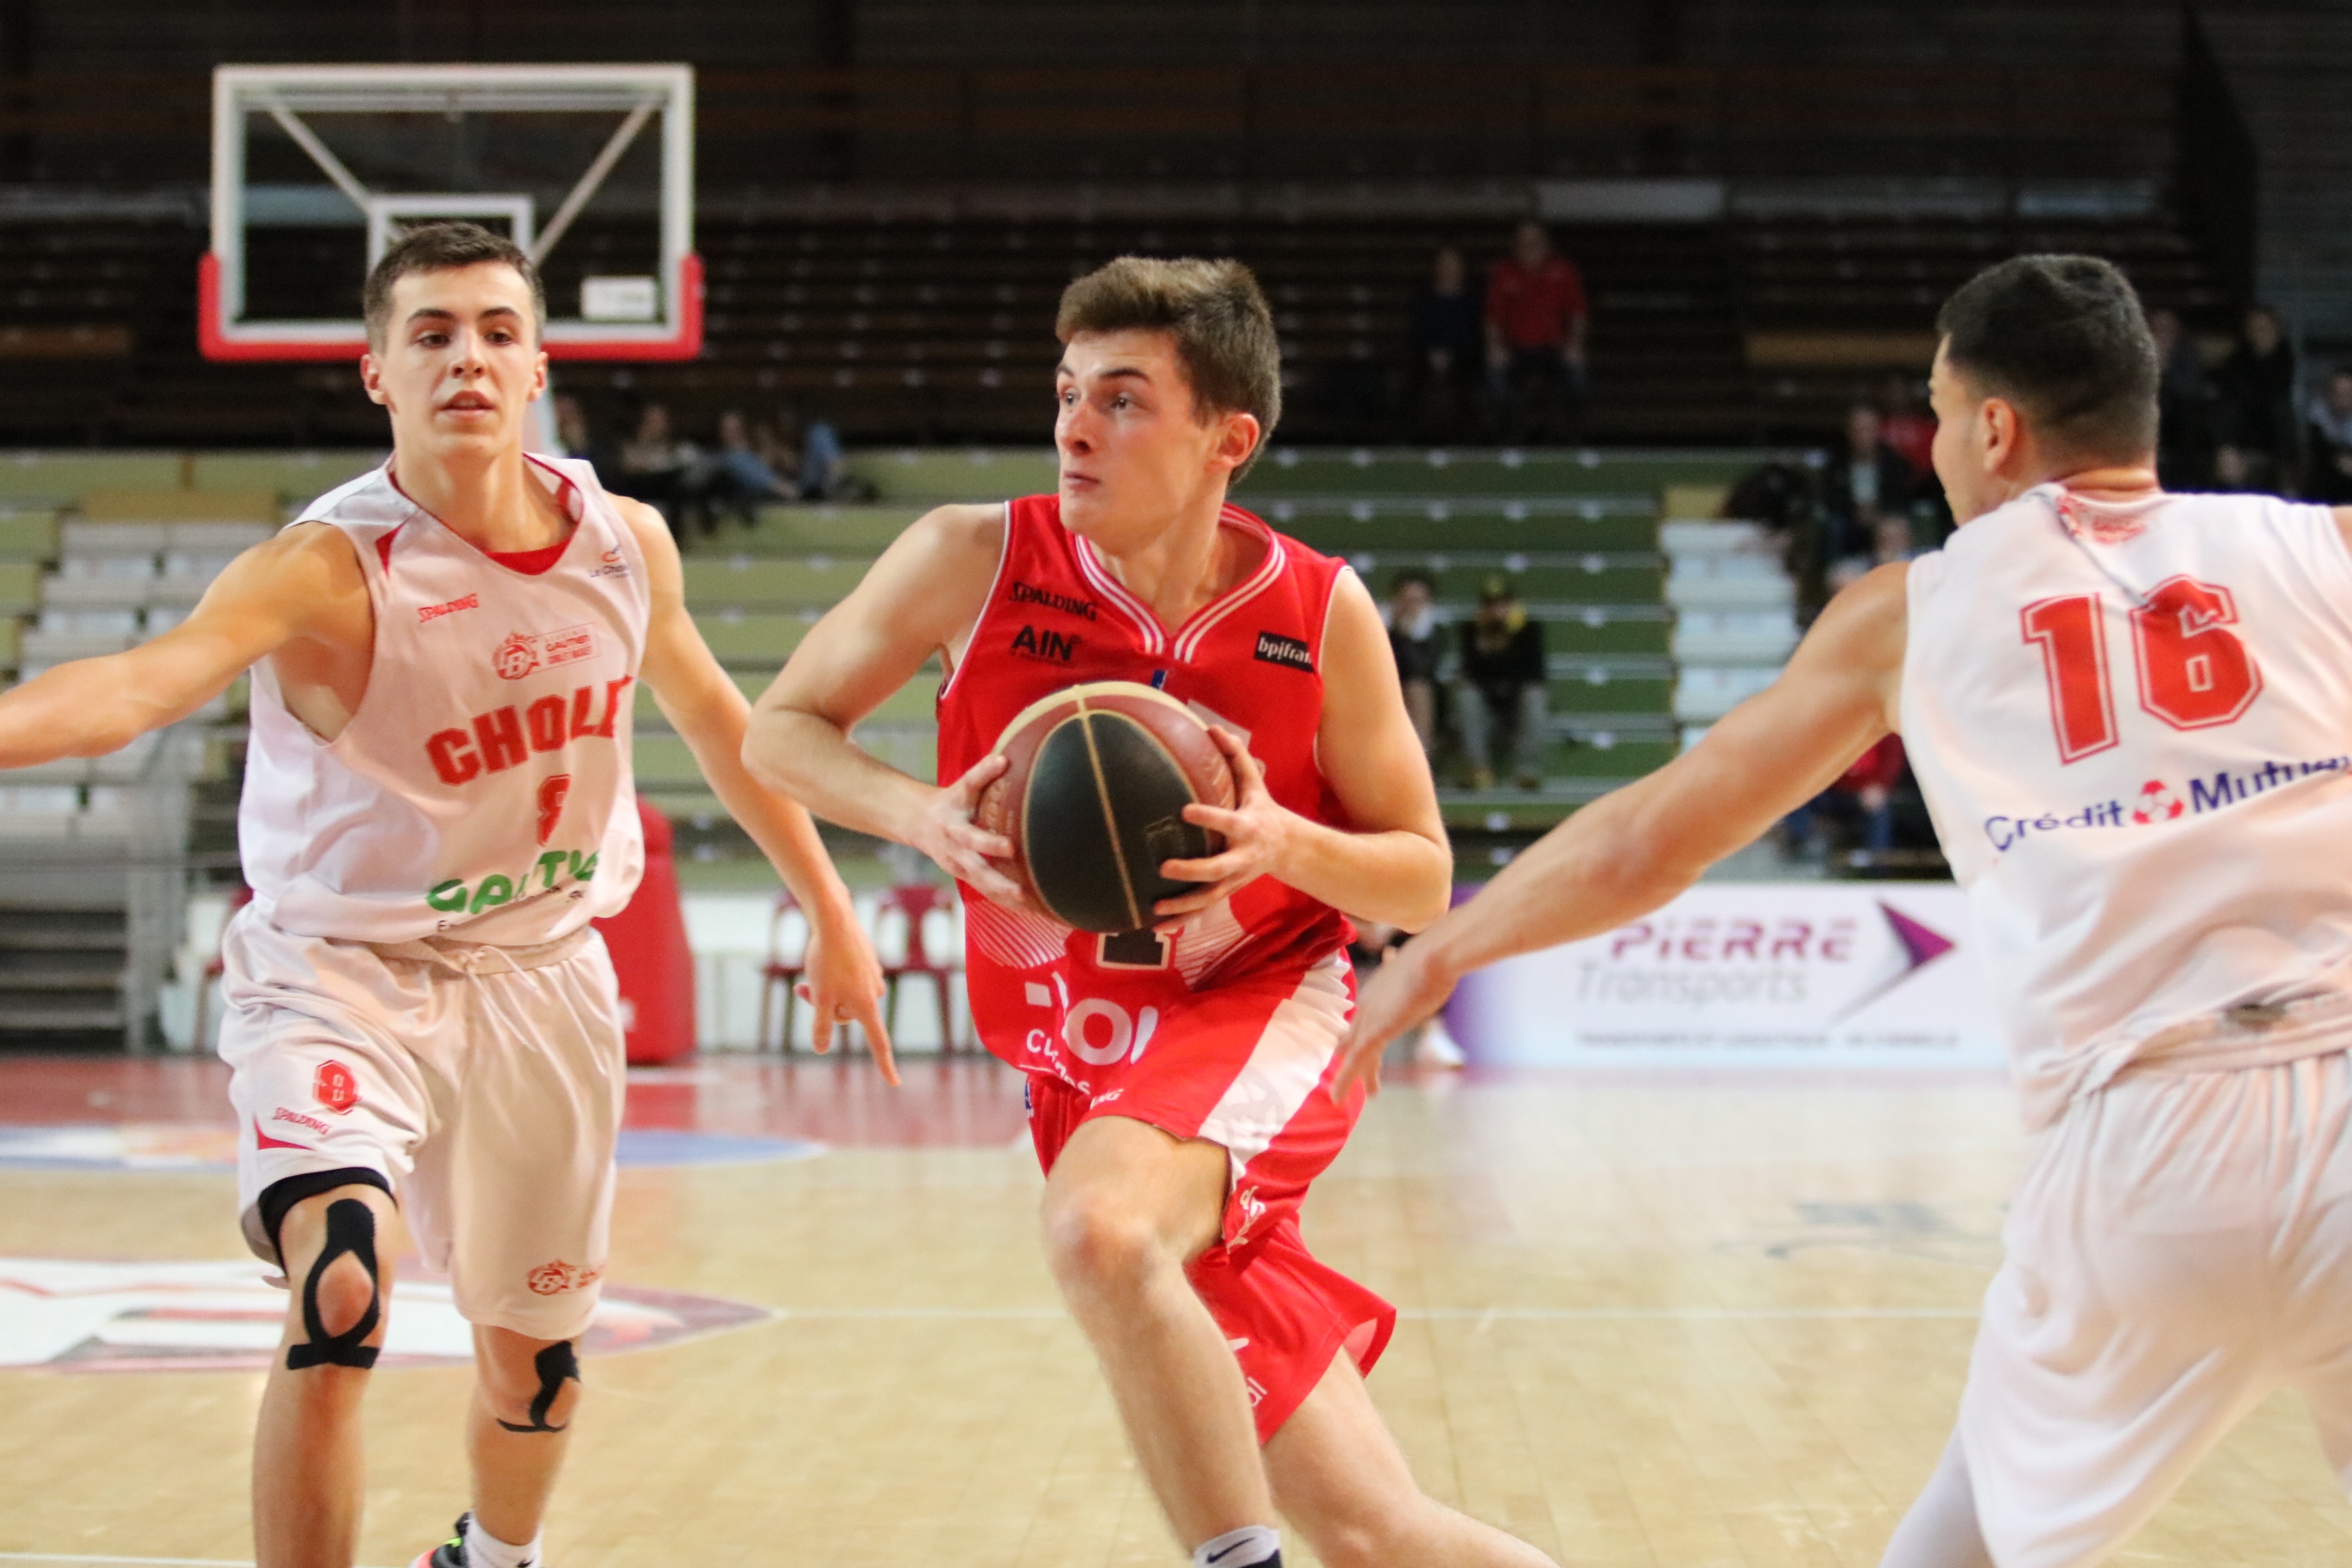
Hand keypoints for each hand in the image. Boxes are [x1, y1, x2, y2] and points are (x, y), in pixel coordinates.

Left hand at [796, 897, 897, 1084]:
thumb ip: (822, 1026)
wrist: (835, 920)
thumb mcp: (820, 997)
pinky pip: (848, 979)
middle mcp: (874, 992)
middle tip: (802, 990)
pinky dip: (833, 976)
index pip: (878, 1042)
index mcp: (866, 1005)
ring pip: (845, 995)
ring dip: (825, 991)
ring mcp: (872, 976)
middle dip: (825, 1007)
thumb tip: (822, 1049)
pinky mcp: (867, 961)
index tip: (894, 1083)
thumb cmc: (826, 960)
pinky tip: (823, 959)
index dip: (885, 1065)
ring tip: (808, 973)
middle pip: (847, 1014)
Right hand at [909, 753, 1030, 908]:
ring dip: (1004, 897)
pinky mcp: (965, 877)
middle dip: (999, 882)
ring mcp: (960, 868)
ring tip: (1030, 904)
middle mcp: (956, 852)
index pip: (972, 837)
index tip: (1011, 847)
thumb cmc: (951, 801)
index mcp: (954, 828)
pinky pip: (985, 892)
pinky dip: (1003, 901)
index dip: (990, 843)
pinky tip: (1026, 908)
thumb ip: (982, 773)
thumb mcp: (962, 786)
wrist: (920, 822)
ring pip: (982, 886)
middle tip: (1022, 890)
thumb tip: (1004, 759)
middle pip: (977, 871)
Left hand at [1154, 727, 1297, 925]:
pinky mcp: (1226, 892)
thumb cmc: (1262, 809)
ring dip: (1183, 907)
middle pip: (1218, 869)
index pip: (1227, 822)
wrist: (1288, 848)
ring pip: (1209, 898)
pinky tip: (1155, 928)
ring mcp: (1234, 879)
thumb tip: (1211, 727)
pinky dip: (1181, 920)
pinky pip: (1203, 909)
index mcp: (1247, 828)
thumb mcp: (1254, 783)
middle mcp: (1241, 858)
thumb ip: (1235, 756)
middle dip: (1193, 871)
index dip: (1209, 818)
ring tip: (1155, 909)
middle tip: (1164, 867)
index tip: (1185, 811)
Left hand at [1330, 940, 1460, 1100]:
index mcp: (1378, 987)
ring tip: (1339, 1095)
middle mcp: (1368, 1002)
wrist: (1436, 957)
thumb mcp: (1419, 961)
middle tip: (1345, 1071)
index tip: (1354, 1042)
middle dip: (1350, 1052)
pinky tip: (1336, 1097)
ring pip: (1352, 1052)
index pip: (1365, 1014)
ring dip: (1349, 1075)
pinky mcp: (1375, 1031)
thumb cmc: (1437, 955)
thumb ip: (1406, 965)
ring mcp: (1370, 1016)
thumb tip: (1392, 953)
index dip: (1360, 1029)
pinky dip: (1344, 1080)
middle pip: (1355, 1033)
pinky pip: (1354, 1061)